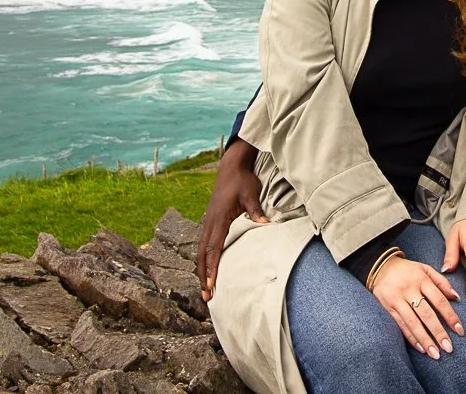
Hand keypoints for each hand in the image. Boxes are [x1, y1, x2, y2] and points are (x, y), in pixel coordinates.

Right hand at [197, 139, 265, 300]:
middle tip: (207, 297)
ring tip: (206, 290)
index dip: (212, 268)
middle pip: (202, 255)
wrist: (231, 167)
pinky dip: (204, 260)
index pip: (213, 248)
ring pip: (201, 251)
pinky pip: (204, 245)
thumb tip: (264, 225)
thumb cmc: (242, 180)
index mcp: (218, 219)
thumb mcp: (251, 193)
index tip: (211, 285)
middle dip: (203, 277)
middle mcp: (209, 223)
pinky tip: (208, 270)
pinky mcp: (210, 222)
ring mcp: (208, 222)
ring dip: (202, 271)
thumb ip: (255, 210)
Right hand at [370, 257, 464, 360]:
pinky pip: (400, 325)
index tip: (460, 331)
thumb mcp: (425, 269)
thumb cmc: (408, 270)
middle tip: (449, 348)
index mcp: (422, 279)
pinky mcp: (388, 308)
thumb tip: (457, 298)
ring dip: (425, 339)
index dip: (450, 316)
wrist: (380, 266)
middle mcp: (409, 290)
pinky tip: (421, 348)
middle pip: (426, 314)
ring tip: (436, 354)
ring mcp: (397, 300)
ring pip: (412, 322)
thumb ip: (442, 282)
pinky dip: (411, 337)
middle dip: (438, 332)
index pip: (439, 300)